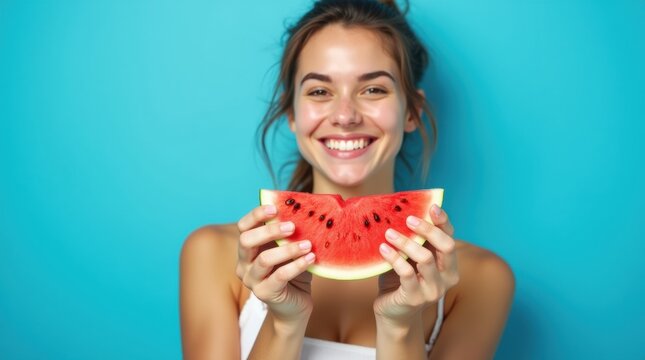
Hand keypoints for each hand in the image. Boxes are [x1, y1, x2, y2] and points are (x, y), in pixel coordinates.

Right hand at [236, 204, 315, 321]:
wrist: (296, 304)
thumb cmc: (293, 270)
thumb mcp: (290, 247)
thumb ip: (291, 232)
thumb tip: (304, 209)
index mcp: (248, 248)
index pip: (243, 226)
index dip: (256, 215)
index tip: (275, 208)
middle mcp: (244, 263)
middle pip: (247, 240)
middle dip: (269, 231)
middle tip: (292, 226)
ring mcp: (251, 280)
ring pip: (264, 259)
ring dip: (288, 249)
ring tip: (307, 244)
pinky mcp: (264, 293)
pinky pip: (280, 276)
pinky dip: (297, 265)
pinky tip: (311, 258)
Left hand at [374, 204, 458, 323]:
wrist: (393, 313)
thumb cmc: (401, 280)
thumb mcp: (410, 257)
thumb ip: (414, 240)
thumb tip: (401, 210)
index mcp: (448, 264)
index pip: (450, 237)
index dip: (443, 221)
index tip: (431, 206)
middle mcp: (447, 277)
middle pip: (446, 246)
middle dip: (428, 229)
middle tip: (408, 219)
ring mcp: (433, 290)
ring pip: (426, 258)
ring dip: (406, 242)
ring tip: (389, 232)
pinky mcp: (415, 298)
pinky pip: (407, 273)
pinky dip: (395, 258)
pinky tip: (382, 249)